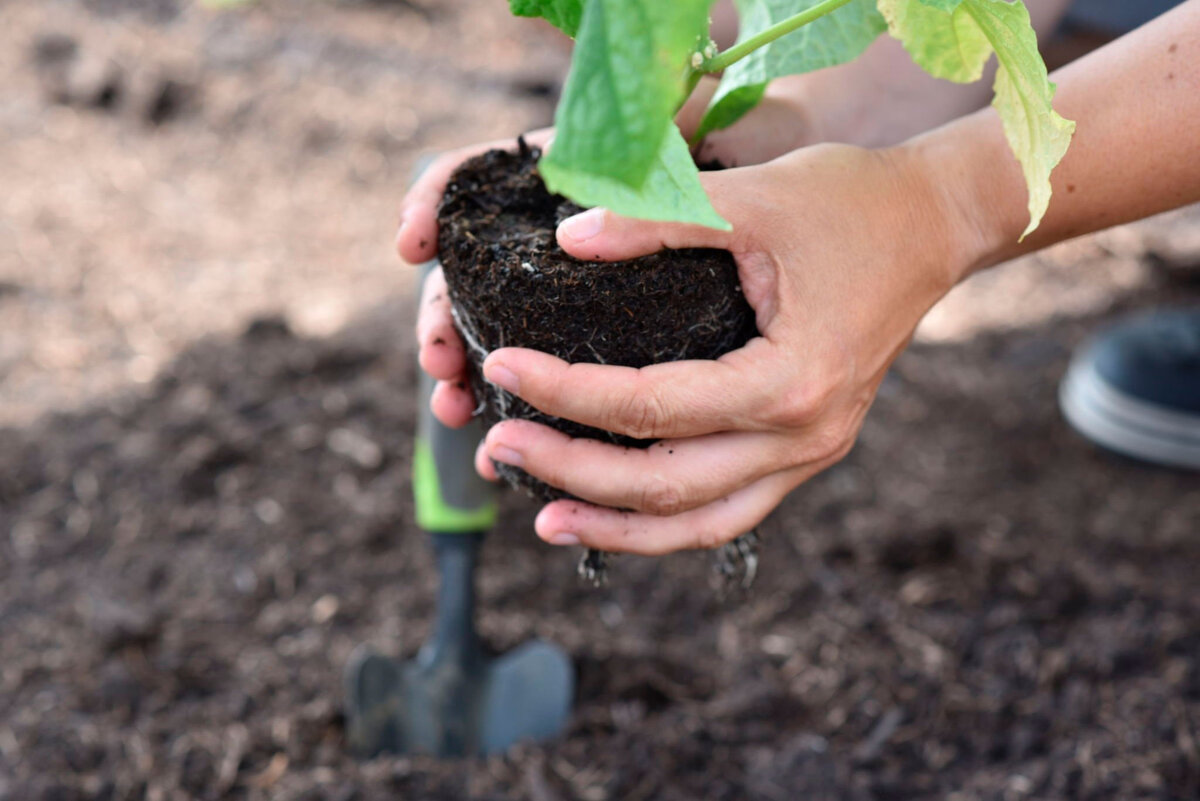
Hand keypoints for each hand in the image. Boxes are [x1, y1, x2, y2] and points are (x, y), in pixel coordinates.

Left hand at [476, 143, 983, 554]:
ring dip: (617, 526)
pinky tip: (615, 512)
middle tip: (500, 445)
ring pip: (699, 523)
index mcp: (791, 381)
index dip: (567, 392)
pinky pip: (728, 511)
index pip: (652, 407)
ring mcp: (810, 454)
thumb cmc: (849, 202)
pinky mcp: (806, 451)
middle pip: (665, 485)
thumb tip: (569, 241)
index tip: (505, 368)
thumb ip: (661, 219)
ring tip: (545, 520)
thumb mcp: (753, 197)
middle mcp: (804, 437)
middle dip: (572, 472)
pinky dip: (667, 522)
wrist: (932, 226)